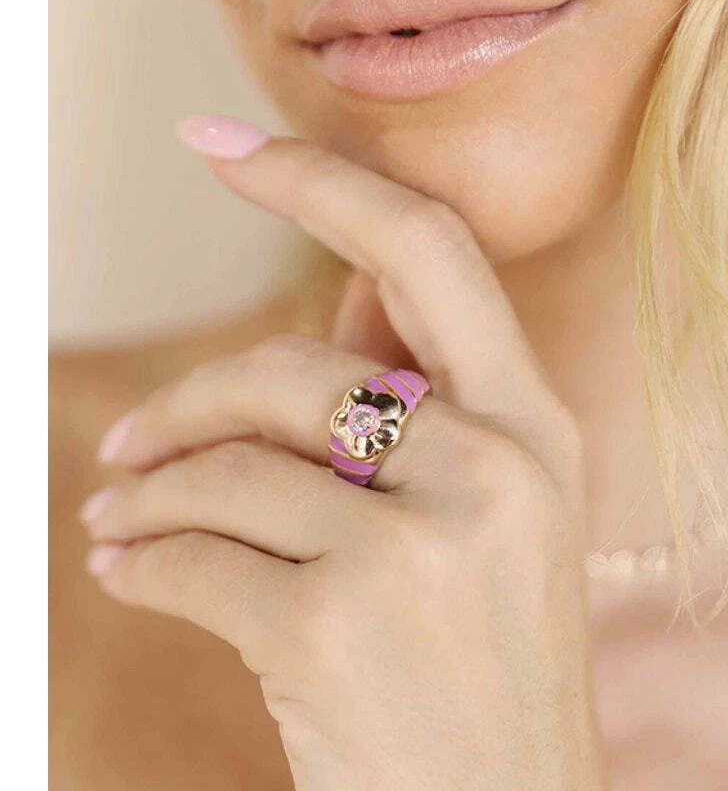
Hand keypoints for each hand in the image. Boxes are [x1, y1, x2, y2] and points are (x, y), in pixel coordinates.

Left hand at [84, 135, 604, 789]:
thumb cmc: (486, 660)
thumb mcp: (488, 516)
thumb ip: (418, 404)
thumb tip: (341, 304)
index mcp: (534, 429)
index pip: (426, 253)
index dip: (320, 182)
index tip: (225, 142)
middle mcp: (492, 469)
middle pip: (293, 367)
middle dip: (191, 395)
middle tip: (126, 438)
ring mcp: (415, 549)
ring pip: (227, 467)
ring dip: (151, 491)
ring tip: (117, 517)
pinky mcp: (331, 629)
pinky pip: (192, 558)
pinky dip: (143, 562)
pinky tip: (132, 572)